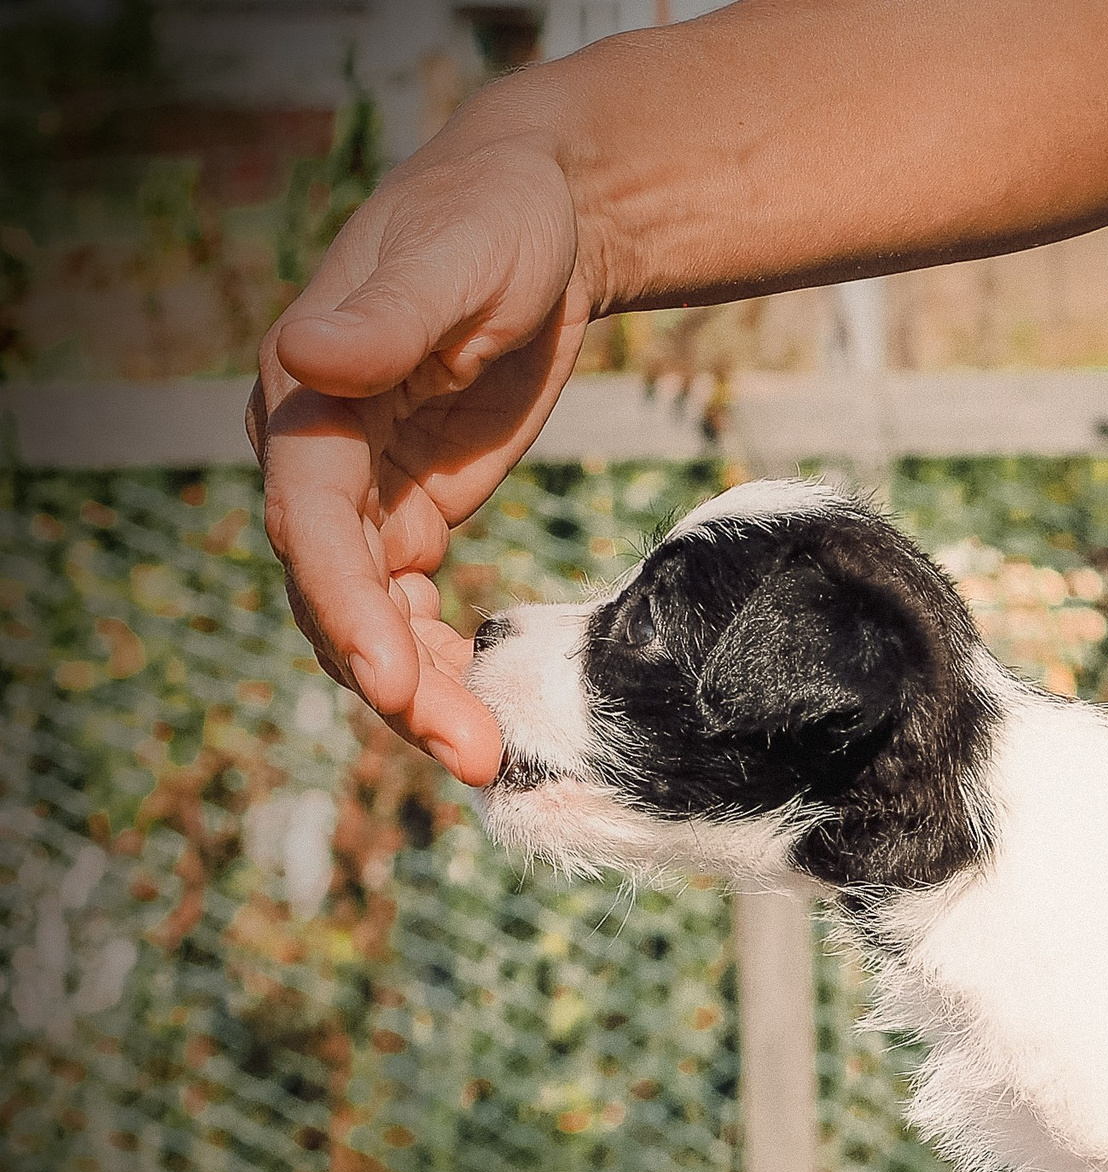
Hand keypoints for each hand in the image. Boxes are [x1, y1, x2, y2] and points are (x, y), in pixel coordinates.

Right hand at [249, 113, 594, 785]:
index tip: (392, 682)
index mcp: (307, 396)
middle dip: (396, 683)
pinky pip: (408, 608)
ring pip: (370, 618)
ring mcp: (360, 492)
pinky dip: (440, 660)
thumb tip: (307, 356)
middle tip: (475, 755)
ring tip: (488, 756)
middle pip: (337, 594)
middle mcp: (315, 455)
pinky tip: (484, 706)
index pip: (309, 523)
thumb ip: (388, 315)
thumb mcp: (457, 257)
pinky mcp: (410, 512)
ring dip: (421, 692)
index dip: (345, 609)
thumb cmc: (495, 221)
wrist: (540, 217)